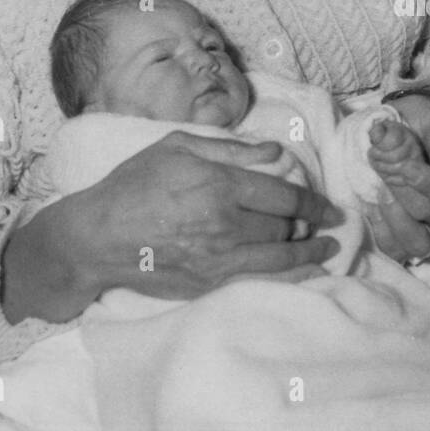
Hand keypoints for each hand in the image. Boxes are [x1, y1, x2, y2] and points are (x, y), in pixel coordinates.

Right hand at [1, 132, 339, 323]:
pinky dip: (291, 278)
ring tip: (329, 250)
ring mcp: (218, 257)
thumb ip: (231, 149)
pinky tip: (308, 274)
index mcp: (220, 184)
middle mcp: (225, 222)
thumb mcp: (178, 147)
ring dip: (310, 254)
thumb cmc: (135, 184)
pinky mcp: (209, 283)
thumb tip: (276, 151)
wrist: (97, 236)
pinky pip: (261, 281)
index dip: (315, 203)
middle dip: (308, 225)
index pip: (284, 197)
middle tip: (323, 224)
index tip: (332, 208)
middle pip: (284, 227)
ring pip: (279, 257)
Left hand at [366, 99, 429, 262]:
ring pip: (413, 241)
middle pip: (425, 213)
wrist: (408, 125)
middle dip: (401, 190)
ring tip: (379, 191)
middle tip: (383, 165)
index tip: (406, 166)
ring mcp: (422, 220)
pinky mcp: (399, 225)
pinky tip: (369, 205)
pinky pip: (393, 245)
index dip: (427, 184)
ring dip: (392, 218)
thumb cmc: (424, 121)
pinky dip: (379, 230)